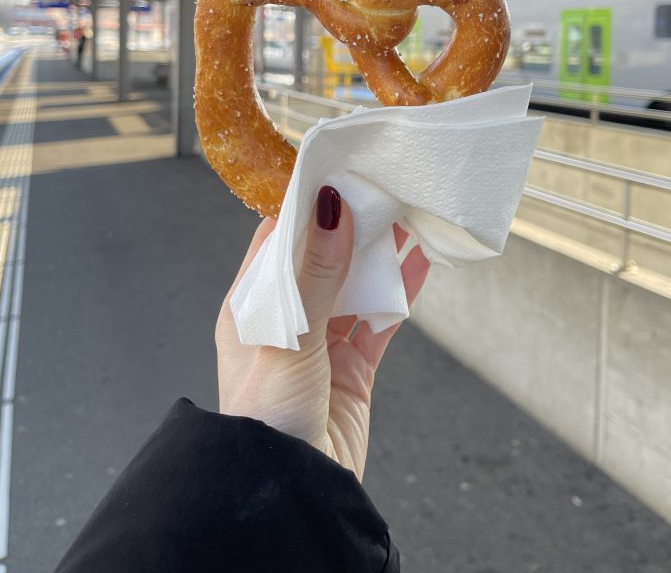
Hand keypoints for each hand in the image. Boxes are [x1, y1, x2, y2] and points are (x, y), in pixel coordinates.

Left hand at [216, 186, 429, 479]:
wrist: (289, 497)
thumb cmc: (265, 420)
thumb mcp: (288, 337)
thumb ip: (314, 274)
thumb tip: (330, 208)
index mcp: (251, 308)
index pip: (277, 241)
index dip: (306, 207)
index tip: (335, 173)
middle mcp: (285, 323)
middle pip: (321, 259)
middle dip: (349, 226)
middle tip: (378, 188)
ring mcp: (321, 346)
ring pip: (354, 286)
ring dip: (378, 256)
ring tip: (404, 215)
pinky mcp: (354, 370)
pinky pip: (381, 321)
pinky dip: (400, 293)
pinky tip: (419, 264)